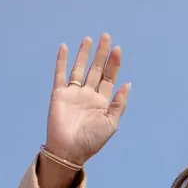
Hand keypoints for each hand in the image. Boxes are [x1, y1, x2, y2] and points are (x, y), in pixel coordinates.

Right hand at [45, 33, 130, 166]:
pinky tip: (65, 47)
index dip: (114, 64)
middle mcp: (88, 95)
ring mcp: (73, 93)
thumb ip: (119, 103)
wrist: (69, 150)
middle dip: (101, 54)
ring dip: (84, 54)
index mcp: (102, 102)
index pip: (109, 78)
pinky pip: (60, 74)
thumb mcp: (111, 123)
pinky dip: (62, 61)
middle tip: (106, 36)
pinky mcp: (59, 94)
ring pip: (79, 68)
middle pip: (96, 69)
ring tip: (89, 39)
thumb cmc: (92, 140)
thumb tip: (127, 84)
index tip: (117, 49)